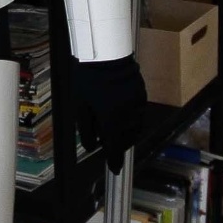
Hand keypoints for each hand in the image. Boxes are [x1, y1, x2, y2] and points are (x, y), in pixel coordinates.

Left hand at [74, 55, 147, 173]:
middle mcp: (128, 115)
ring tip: (114, 127)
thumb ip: (85, 130)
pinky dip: (131, 119)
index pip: (115, 147)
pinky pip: (139, 115)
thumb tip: (92, 147)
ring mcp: (138, 105)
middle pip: (127, 139)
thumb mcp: (80, 106)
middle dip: (118, 144)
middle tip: (108, 142)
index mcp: (111, 119)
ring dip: (126, 133)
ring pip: (135, 128)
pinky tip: (121, 112)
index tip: (114, 169)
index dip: (114, 160)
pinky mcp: (142, 95)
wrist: (106, 53)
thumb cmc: (89, 79)